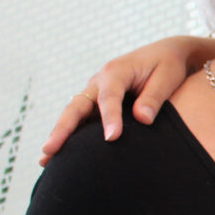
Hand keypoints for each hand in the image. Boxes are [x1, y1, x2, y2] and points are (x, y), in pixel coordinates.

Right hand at [38, 36, 214, 164]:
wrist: (166, 54)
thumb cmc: (168, 64)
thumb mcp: (167, 77)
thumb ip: (154, 97)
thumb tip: (142, 120)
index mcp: (116, 71)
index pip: (109, 97)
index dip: (110, 117)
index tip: (111, 139)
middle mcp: (99, 81)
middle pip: (76, 106)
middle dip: (63, 128)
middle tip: (50, 150)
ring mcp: (95, 93)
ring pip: (73, 115)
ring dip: (59, 136)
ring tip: (45, 160)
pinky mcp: (97, 103)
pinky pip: (81, 120)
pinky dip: (70, 136)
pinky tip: (59, 157)